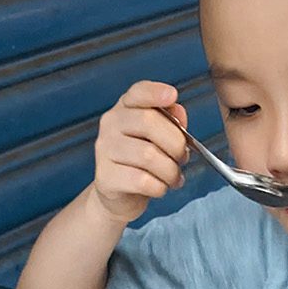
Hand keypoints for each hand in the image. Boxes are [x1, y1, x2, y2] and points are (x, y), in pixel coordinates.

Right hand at [90, 81, 190, 223]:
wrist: (120, 196)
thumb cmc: (142, 163)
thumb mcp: (159, 138)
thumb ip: (171, 122)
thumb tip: (178, 110)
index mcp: (125, 109)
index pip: (138, 92)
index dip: (155, 92)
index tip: (172, 95)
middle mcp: (110, 124)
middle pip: (148, 123)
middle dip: (175, 144)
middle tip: (182, 158)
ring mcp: (105, 150)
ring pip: (148, 155)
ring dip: (170, 170)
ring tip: (173, 177)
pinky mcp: (106, 177)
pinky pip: (142, 180)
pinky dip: (159, 187)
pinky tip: (160, 187)